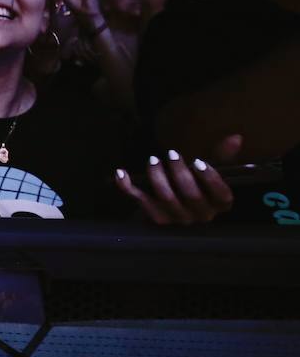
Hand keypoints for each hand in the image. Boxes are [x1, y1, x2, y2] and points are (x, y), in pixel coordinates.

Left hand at [114, 135, 241, 224]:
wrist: (170, 206)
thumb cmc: (195, 184)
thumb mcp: (208, 170)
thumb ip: (221, 156)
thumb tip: (235, 137)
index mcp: (219, 204)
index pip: (222, 195)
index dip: (211, 179)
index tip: (198, 162)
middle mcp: (201, 215)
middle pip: (191, 195)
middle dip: (179, 173)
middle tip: (171, 154)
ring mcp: (178, 219)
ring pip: (166, 198)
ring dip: (157, 177)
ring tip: (153, 160)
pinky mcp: (155, 217)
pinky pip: (140, 201)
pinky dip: (128, 187)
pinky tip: (121, 173)